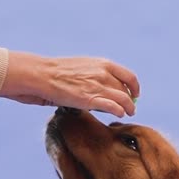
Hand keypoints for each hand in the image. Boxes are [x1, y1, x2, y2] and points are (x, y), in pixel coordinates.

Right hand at [0, 52, 139, 117]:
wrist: (43, 74)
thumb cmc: (58, 72)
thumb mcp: (82, 66)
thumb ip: (95, 73)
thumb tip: (103, 85)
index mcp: (103, 64)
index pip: (129, 76)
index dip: (134, 87)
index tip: (134, 93)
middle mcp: (104, 74)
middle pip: (126, 90)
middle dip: (130, 99)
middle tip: (130, 107)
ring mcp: (98, 86)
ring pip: (124, 99)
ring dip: (129, 108)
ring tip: (129, 113)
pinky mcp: (91, 99)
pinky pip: (114, 107)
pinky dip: (119, 111)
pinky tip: (119, 114)